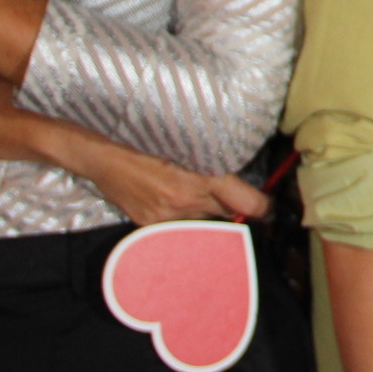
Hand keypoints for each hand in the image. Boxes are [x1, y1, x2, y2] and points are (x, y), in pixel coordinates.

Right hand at [67, 137, 270, 225]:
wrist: (103, 158)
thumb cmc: (146, 143)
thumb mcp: (187, 145)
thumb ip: (214, 166)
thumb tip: (241, 178)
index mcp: (200, 179)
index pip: (248, 203)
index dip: (264, 208)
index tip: (269, 208)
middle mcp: (186, 202)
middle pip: (229, 216)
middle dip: (237, 212)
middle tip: (245, 206)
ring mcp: (166, 218)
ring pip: (205, 223)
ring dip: (210, 216)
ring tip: (204, 202)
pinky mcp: (150, 227)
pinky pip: (178, 229)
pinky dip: (185, 221)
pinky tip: (179, 208)